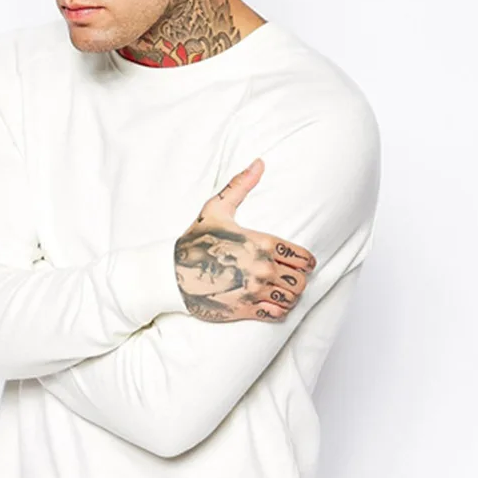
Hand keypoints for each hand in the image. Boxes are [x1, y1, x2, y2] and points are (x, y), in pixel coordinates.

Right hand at [172, 158, 315, 321]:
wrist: (170, 274)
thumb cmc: (194, 240)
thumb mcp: (216, 208)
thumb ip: (240, 186)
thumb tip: (259, 162)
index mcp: (261, 243)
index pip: (303, 258)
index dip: (306, 262)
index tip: (301, 263)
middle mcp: (263, 268)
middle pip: (301, 281)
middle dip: (298, 280)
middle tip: (289, 278)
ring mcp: (254, 291)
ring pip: (292, 299)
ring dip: (290, 296)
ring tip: (280, 291)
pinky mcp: (245, 309)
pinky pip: (277, 314)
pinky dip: (279, 311)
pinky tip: (270, 303)